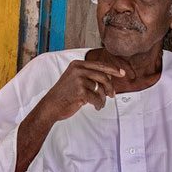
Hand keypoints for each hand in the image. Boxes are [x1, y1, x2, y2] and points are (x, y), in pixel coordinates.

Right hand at [15, 58, 129, 171]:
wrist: (50, 107)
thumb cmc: (63, 95)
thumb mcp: (74, 79)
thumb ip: (89, 75)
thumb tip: (109, 77)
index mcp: (77, 64)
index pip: (100, 65)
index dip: (113, 70)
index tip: (122, 73)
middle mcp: (78, 70)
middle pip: (103, 76)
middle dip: (110, 87)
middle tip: (113, 95)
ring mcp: (79, 80)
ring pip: (101, 88)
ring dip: (102, 98)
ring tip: (99, 103)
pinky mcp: (80, 91)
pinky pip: (96, 98)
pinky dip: (98, 104)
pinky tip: (96, 107)